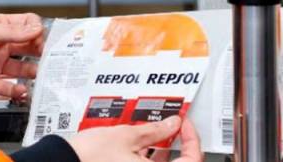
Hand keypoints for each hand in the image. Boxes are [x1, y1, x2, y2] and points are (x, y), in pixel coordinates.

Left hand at [0, 13, 43, 98]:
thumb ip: (9, 31)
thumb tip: (36, 28)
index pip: (27, 25)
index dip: (38, 31)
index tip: (45, 40)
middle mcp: (1, 45)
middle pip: (29, 48)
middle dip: (42, 54)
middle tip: (53, 60)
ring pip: (22, 69)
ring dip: (33, 73)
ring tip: (41, 77)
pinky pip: (9, 87)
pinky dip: (18, 91)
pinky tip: (23, 91)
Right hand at [67, 116, 202, 161]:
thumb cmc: (90, 156)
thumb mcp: (126, 136)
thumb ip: (155, 131)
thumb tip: (173, 124)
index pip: (191, 161)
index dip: (192, 140)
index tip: (185, 124)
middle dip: (178, 146)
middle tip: (174, 127)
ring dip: (163, 153)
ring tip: (156, 132)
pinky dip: (148, 159)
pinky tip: (141, 145)